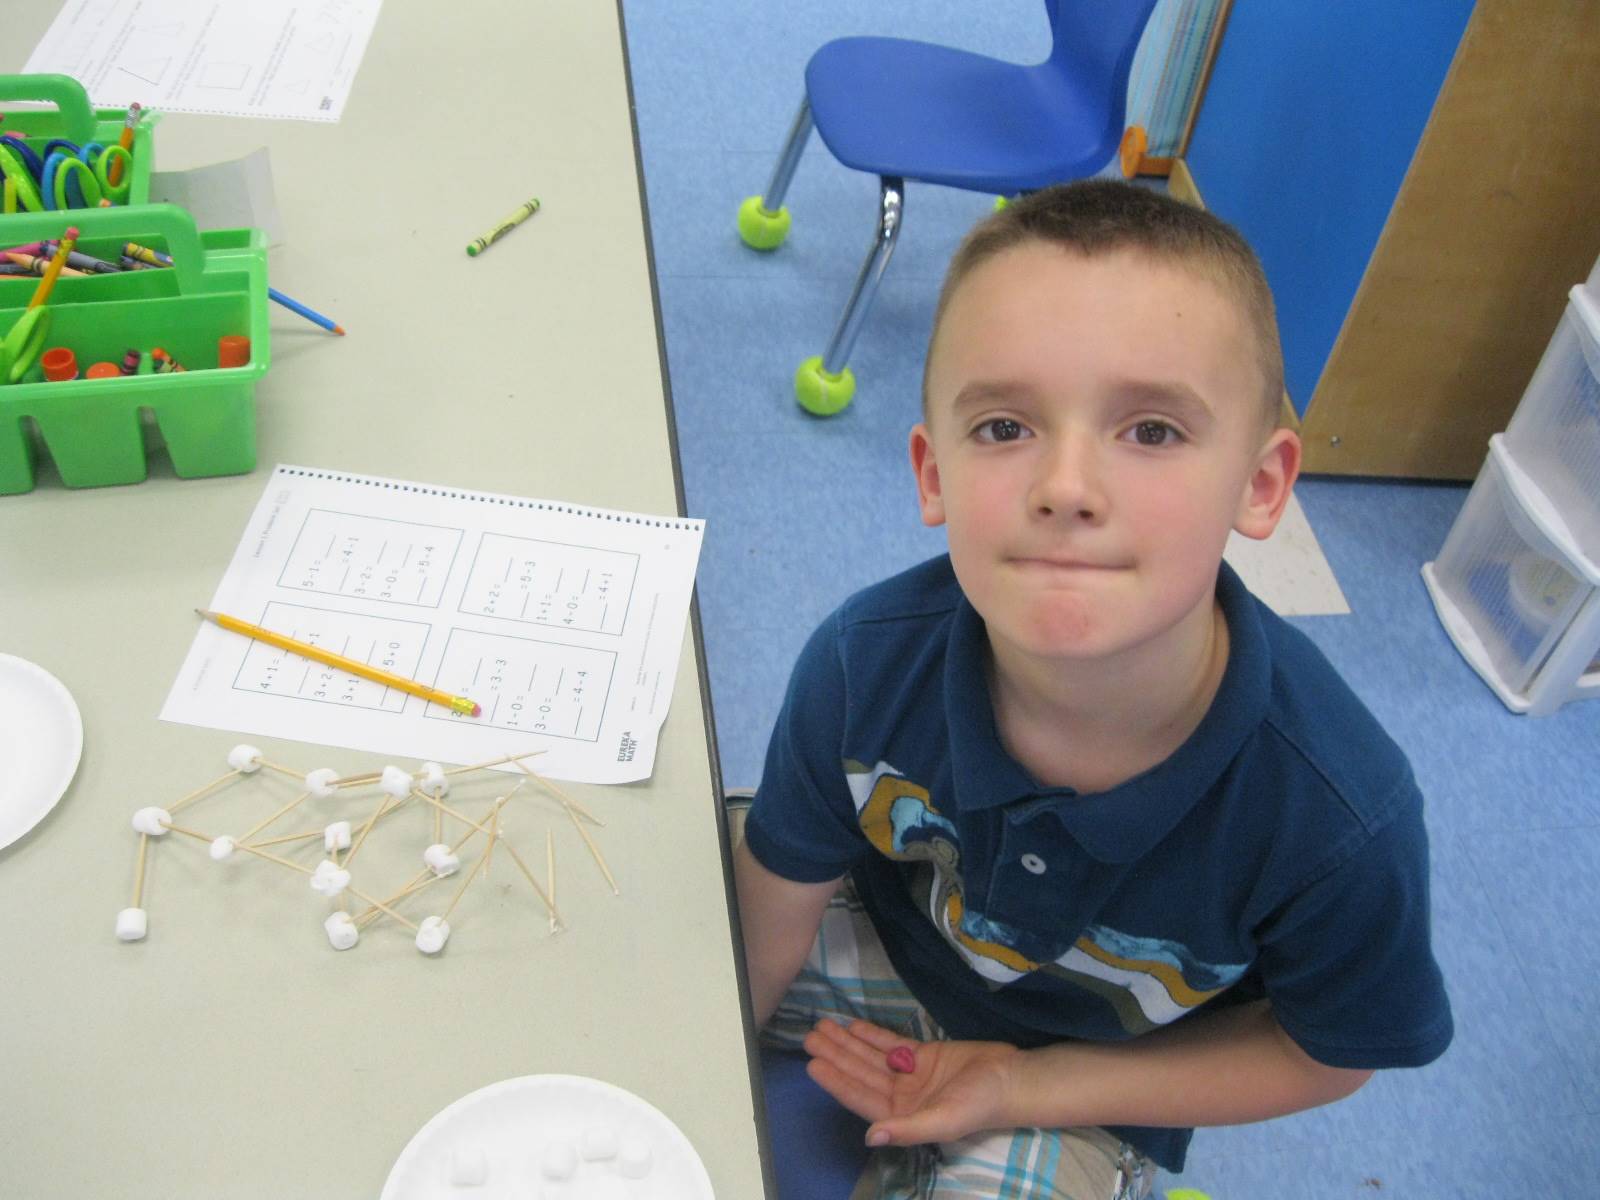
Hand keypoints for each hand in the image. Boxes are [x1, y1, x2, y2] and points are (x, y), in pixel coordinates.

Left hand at [802, 1017, 1020, 1146]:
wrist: (1011, 1078)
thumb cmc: (979, 1104)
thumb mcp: (943, 1121)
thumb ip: (906, 1129)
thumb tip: (871, 1138)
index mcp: (903, 1117)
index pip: (861, 1098)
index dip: (837, 1082)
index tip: (813, 1065)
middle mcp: (902, 1097)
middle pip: (861, 1074)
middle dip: (837, 1056)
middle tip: (810, 1037)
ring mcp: (911, 1075)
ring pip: (872, 1057)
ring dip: (849, 1043)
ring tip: (824, 1026)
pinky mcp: (924, 1055)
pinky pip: (891, 1044)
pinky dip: (873, 1035)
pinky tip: (853, 1025)